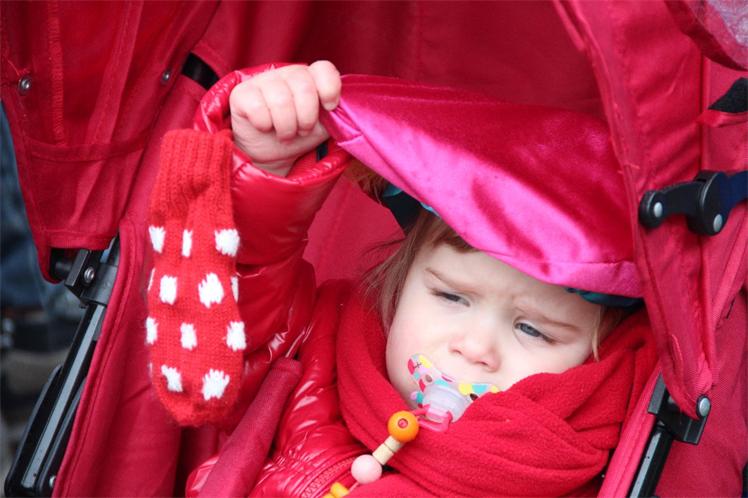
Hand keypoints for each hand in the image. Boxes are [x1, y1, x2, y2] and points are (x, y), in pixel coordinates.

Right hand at [230, 61, 340, 176]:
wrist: (270, 153)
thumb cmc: (299, 135)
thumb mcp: (324, 126)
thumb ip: (337, 113)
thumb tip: (344, 110)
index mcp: (310, 78)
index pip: (324, 69)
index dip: (329, 89)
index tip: (329, 108)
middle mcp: (287, 74)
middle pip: (304, 87)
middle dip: (306, 118)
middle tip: (302, 130)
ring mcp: (263, 81)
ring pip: (281, 100)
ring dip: (286, 127)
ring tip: (285, 134)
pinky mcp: (242, 93)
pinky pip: (257, 107)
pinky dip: (264, 124)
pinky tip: (265, 127)